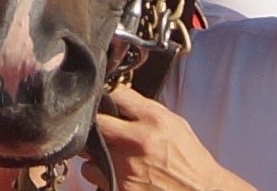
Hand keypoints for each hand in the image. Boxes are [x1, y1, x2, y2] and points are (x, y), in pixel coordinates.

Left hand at [83, 85, 237, 190]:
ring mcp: (125, 167)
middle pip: (95, 121)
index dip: (110, 98)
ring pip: (87, 153)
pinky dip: (99, 173)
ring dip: (95, 153)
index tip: (110, 104)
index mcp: (154, 120)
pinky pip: (92, 174)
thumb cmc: (189, 160)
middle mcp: (137, 141)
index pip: (116, 95)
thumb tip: (119, 98)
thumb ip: (146, 110)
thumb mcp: (175, 124)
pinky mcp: (117, 188)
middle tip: (104, 130)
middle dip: (97, 124)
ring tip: (112, 156)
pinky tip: (116, 173)